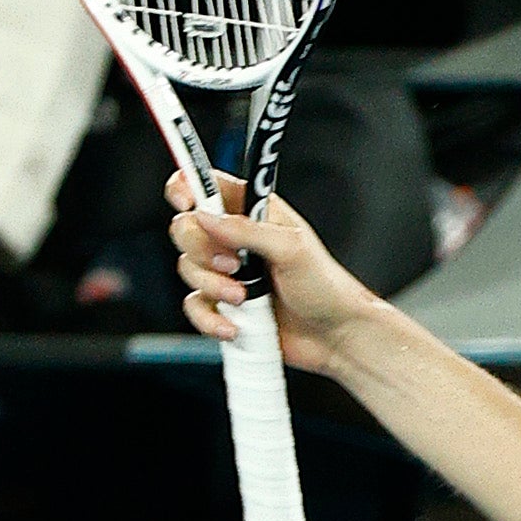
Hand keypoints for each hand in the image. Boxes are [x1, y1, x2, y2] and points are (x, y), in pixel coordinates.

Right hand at [167, 171, 381, 373]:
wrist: (334, 335)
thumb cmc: (326, 287)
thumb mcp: (292, 249)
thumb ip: (247, 230)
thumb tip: (206, 217)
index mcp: (254, 214)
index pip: (210, 186)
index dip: (188, 186)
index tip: (186, 202)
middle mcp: (236, 239)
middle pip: (186, 228)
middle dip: (201, 249)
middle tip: (233, 265)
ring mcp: (226, 272)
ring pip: (187, 268)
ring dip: (212, 286)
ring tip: (244, 298)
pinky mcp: (222, 303)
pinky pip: (194, 306)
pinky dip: (209, 318)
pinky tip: (234, 325)